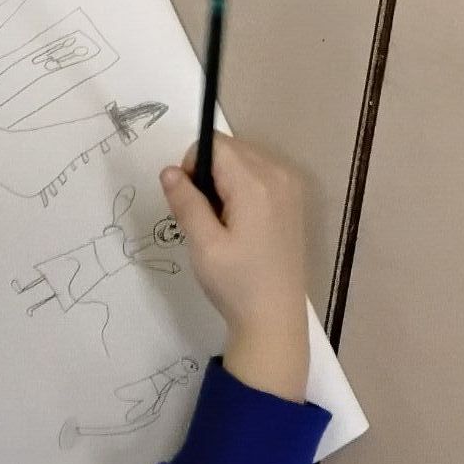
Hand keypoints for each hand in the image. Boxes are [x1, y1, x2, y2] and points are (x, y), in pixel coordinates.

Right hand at [161, 137, 308, 402]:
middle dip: (210, 173)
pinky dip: (244, 188)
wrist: (274, 318)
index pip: (215, 144)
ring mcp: (290, 185)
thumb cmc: (236, 283)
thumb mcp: (204, 245)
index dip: (193, 165)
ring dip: (226, 180)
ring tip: (224, 225)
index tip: (190, 201)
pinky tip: (242, 225)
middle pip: (231, 149)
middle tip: (206, 219)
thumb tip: (169, 170)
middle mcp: (278, 174)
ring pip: (245, 160)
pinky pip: (260, 174)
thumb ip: (186, 202)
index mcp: (256, 183)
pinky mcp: (294, 199)